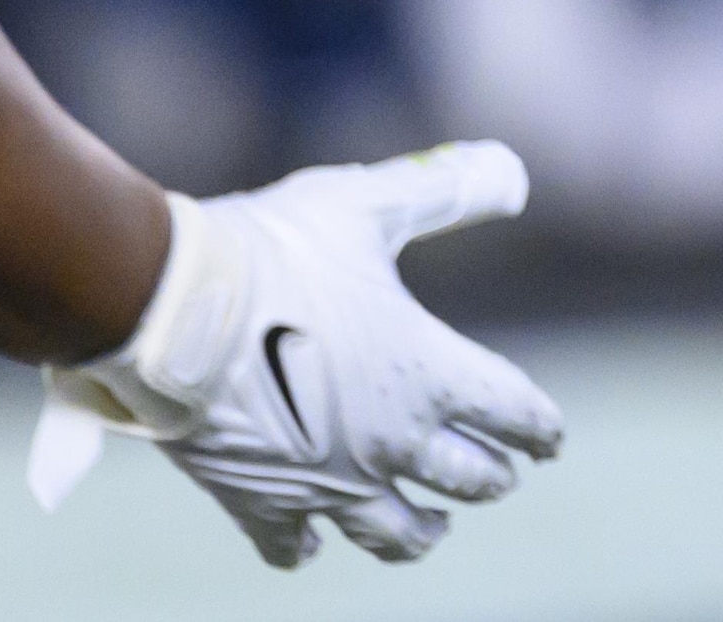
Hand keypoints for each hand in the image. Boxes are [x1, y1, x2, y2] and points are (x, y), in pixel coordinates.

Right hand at [28, 142, 565, 566]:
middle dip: (489, 478)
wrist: (173, 310)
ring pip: (397, 534)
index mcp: (429, 374)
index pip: (513, 414)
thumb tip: (517, 175)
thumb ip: (446, 190)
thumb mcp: (368, 203)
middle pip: (467, 479)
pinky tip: (311, 543)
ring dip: (422, 532)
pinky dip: (307, 546)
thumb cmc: (273, 249)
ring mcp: (330, 483)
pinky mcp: (265, 504)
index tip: (550, 441)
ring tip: (431, 526)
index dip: (540, 428)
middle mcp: (392, 441)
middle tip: (498, 476)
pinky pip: (295, 546)